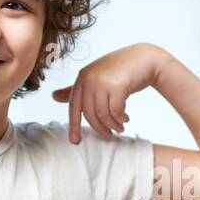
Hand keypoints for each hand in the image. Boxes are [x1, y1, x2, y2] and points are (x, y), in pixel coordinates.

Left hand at [51, 43, 167, 142]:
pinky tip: (126, 118)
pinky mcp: (118, 85)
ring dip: (112, 125)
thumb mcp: (97, 78)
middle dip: (99, 128)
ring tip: (120, 128)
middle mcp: (89, 78)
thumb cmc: (120, 70)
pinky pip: (115, 111)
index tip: (75, 141)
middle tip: (108, 136)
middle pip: (89, 113)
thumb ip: (78, 89)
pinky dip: (120, 118)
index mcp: (82, 77)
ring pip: (103, 114)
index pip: (74, 106)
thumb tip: (54, 96)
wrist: (145, 59)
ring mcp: (103, 81)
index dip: (74, 125)